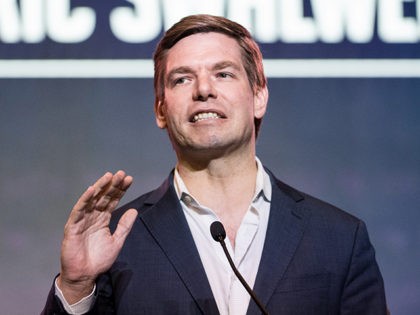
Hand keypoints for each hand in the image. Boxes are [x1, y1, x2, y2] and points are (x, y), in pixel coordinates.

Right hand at [57, 170, 137, 303]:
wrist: (85, 275)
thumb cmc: (99, 259)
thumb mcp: (117, 241)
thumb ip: (125, 226)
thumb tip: (134, 211)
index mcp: (103, 219)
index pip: (112, 200)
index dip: (120, 190)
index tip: (129, 179)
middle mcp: (92, 216)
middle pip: (103, 197)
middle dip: (112, 185)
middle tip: (121, 173)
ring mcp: (82, 220)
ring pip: (91, 199)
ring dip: (100, 187)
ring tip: (109, 176)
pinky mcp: (72, 226)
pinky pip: (79, 210)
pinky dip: (85, 200)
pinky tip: (92, 190)